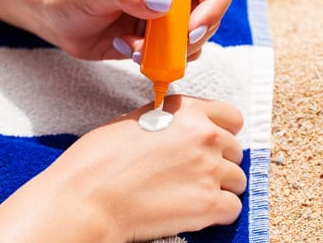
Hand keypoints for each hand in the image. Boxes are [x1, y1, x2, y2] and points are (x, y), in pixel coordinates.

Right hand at [0, 95, 245, 241]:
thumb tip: (184, 129)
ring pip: (237, 180)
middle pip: (236, 151)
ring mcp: (209, 169)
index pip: (233, 117)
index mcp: (188, 110)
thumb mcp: (136, 120)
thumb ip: (171, 121)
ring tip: (192, 194)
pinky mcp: (208, 204)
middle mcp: (205, 135)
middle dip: (220, 162)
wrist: (85, 198)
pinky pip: (232, 208)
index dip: (224, 132)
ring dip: (220, 188)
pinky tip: (195, 212)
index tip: (214, 144)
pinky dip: (218, 213)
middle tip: (194, 174)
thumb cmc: (99, 159)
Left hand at [33, 0, 235, 60]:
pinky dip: (161, 61)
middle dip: (193, 36)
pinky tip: (130, 52)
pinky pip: (178, 55)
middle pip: (213, 14)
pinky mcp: (160, 39)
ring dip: (174, 51)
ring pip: (198, 38)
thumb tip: (167, 2)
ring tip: (137, 49)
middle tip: (166, 46)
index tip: (192, 28)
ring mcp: (169, 16)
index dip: (215, 5)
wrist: (54, 17)